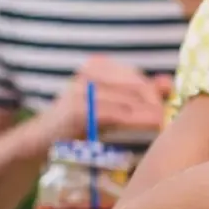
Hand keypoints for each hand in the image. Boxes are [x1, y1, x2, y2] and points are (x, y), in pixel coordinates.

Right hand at [46, 56, 172, 139]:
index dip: (156, 92)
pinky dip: (138, 120)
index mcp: (96, 66)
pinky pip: (118, 113)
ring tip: (165, 125)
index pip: (137, 76)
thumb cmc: (75, 126)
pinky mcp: (79, 110)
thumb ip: (134, 92)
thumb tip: (167, 82)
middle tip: (170, 119)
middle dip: (157, 103)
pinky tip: (152, 127)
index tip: (169, 106)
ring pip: (130, 100)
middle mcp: (88, 72)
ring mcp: (82, 90)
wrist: (38, 142)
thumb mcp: (106, 104)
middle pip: (137, 85)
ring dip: (152, 113)